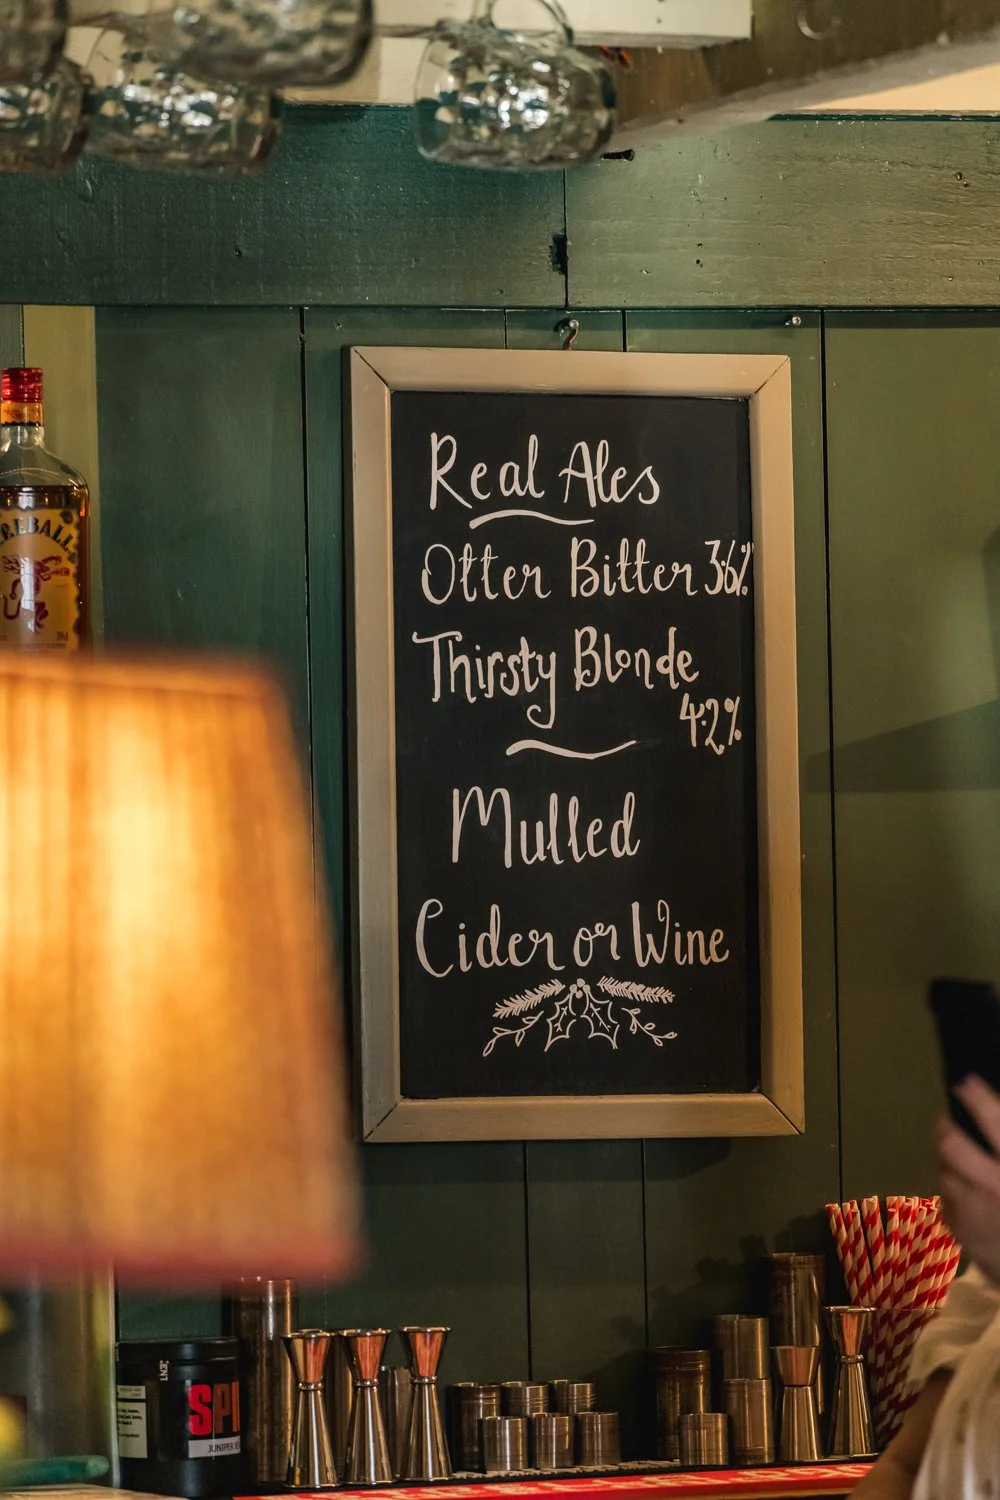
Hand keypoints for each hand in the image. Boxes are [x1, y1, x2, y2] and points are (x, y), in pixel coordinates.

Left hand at [938, 1076, 999, 1282]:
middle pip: (951, 1144)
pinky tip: (969, 1198)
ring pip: (945, 1173)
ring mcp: (973, 1210)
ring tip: (959, 1164)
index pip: (995, 1120)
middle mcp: (994, 1184)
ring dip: (949, 1165)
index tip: (964, 1083)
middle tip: (945, 1121)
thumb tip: (992, 1118)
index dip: (977, 1097)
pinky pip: (947, 1201)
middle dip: (945, 1128)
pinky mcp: (961, 1232)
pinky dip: (954, 1195)